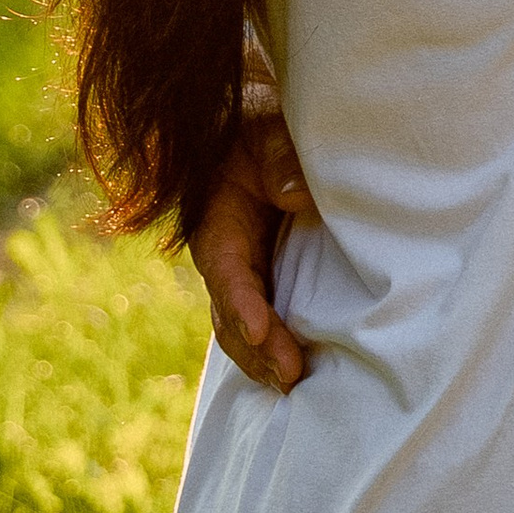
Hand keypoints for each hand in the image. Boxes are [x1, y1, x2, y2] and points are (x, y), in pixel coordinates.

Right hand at [188, 115, 310, 390]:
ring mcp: (244, 274)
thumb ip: (280, 159)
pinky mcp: (265, 280)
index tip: (259, 329)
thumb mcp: (267, 131)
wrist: (257, 129)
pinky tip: (298, 373)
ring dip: (264, 359)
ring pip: (243, 327)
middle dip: (257, 348)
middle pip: (231, 315)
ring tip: (293, 385)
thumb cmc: (261, 127)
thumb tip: (297, 196)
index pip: (226, 273)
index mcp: (215, 225)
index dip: (241, 304)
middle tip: (289, 375)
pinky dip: (274, 349)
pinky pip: (263, 321)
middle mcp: (224, 258)